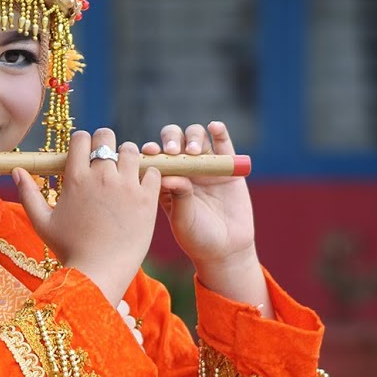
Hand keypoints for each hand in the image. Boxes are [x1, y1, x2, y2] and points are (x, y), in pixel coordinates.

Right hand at [16, 129, 160, 305]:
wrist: (98, 273)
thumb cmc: (68, 249)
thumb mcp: (42, 222)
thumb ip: (28, 193)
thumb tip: (16, 170)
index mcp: (76, 178)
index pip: (82, 137)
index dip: (84, 143)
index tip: (87, 157)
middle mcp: (101, 176)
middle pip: (107, 136)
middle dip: (106, 144)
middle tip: (108, 162)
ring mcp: (126, 186)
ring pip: (131, 150)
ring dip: (128, 158)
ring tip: (126, 174)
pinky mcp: (147, 199)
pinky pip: (153, 170)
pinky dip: (149, 175)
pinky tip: (141, 188)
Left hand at [141, 121, 256, 271]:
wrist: (226, 249)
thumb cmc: (197, 237)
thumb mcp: (183, 219)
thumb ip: (178, 196)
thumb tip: (167, 176)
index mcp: (165, 179)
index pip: (155, 157)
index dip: (150, 150)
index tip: (149, 152)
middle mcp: (184, 168)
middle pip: (174, 141)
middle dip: (171, 140)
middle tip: (172, 151)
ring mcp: (206, 165)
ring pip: (196, 138)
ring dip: (193, 137)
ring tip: (194, 151)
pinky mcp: (227, 166)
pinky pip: (223, 143)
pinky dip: (219, 131)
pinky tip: (215, 127)